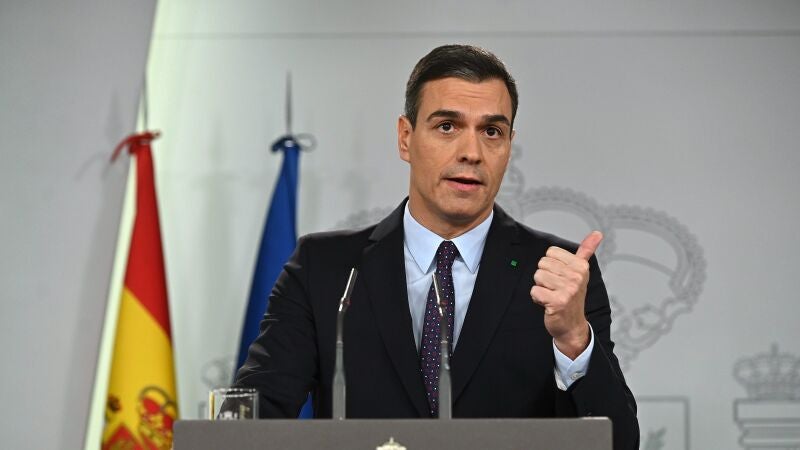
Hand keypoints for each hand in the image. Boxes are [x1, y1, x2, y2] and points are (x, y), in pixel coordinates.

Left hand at [530, 231, 601, 358]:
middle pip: (542, 264)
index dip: (551, 265)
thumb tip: (597, 233)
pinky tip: (548, 303)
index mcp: (581, 266)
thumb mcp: (581, 271)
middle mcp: (576, 277)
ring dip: (541, 287)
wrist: (572, 325)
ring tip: (552, 295)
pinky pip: (534, 291)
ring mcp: (568, 290)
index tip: (561, 277)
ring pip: (537, 276)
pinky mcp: (557, 302)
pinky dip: (537, 298)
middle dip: (545, 277)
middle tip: (556, 288)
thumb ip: (586, 251)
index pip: (550, 252)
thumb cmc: (573, 296)